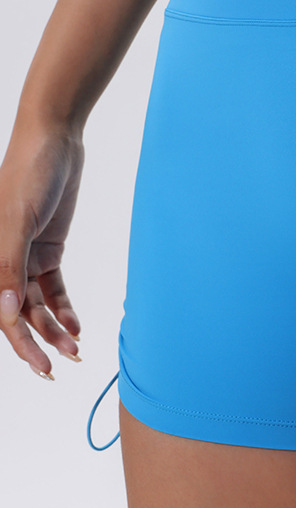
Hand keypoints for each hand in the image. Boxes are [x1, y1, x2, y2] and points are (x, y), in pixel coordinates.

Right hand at [0, 121, 84, 378]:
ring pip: (37, 304)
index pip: (1, 312)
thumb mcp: (17, 219)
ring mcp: (24, 255)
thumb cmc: (28, 173)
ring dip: (54, 328)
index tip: (41, 366)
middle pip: (18, 313)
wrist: (55, 139)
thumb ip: (8, 267)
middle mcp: (1, 260)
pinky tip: (76, 325)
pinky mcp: (47, 247)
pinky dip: (63, 306)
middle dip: (37, 343)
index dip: (19, 342)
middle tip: (60, 368)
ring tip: (76, 349)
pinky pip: (53, 287)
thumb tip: (7, 313)